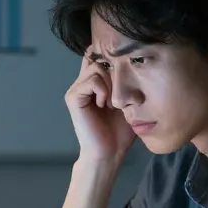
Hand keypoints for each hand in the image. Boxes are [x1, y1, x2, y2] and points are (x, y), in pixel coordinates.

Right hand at [65, 49, 135, 164]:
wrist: (110, 153)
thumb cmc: (121, 131)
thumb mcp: (128, 100)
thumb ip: (126, 80)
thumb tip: (133, 58)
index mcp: (94, 82)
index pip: (99, 54)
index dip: (113, 57)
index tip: (127, 72)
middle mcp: (82, 83)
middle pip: (99, 57)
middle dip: (116, 73)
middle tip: (120, 96)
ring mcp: (76, 89)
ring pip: (97, 67)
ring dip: (111, 84)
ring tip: (112, 103)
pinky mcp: (73, 97)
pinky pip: (92, 81)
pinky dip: (103, 91)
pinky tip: (105, 106)